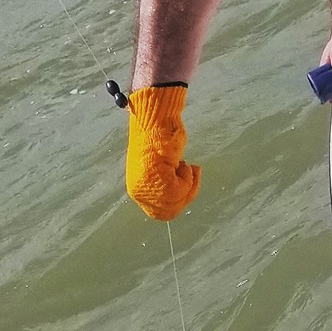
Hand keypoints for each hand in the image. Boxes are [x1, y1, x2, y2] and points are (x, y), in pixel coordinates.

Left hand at [126, 84, 199, 220]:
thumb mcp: (161, 165)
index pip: (160, 211)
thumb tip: (180, 197)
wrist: (155, 119)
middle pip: (170, 211)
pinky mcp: (159, 183)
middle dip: (186, 194)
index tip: (188, 183)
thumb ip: (165, 181)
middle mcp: (139, 191)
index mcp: (137, 188)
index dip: (178, 201)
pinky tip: (183, 162)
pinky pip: (182, 191)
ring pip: (177, 203)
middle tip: (194, 174)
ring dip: (188, 184)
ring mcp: (148, 189)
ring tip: (187, 165)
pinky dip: (189, 177)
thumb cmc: (159, 137)